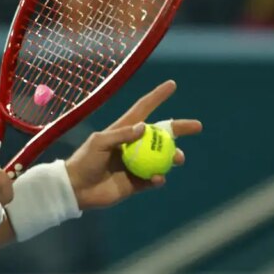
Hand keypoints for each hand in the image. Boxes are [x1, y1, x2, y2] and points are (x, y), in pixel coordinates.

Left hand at [66, 80, 202, 209]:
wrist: (76, 189)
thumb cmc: (83, 160)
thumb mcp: (99, 142)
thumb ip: (120, 135)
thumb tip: (145, 127)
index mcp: (123, 131)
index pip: (143, 109)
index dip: (157, 97)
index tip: (172, 85)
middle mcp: (132, 146)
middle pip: (161, 134)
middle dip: (180, 129)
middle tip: (197, 126)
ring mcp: (136, 164)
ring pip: (162, 158)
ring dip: (173, 156)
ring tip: (178, 158)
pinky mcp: (135, 183)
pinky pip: (153, 179)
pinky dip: (158, 178)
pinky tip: (157, 178)